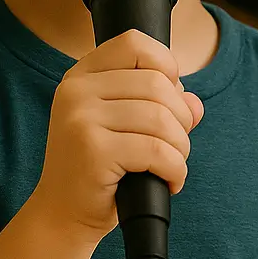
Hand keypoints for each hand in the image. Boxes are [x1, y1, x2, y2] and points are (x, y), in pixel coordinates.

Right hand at [29, 30, 205, 240]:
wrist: (63, 215)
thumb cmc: (101, 169)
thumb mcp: (128, 127)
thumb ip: (163, 106)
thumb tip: (194, 104)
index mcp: (82, 76)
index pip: (135, 43)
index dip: (166, 67)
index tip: (169, 101)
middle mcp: (76, 91)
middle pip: (157, 84)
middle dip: (181, 118)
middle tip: (174, 146)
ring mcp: (80, 118)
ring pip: (161, 118)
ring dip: (180, 147)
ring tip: (171, 166)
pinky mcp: (92, 149)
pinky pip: (157, 151)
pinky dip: (175, 169)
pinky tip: (169, 181)